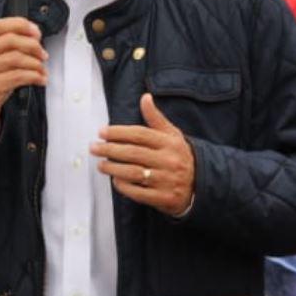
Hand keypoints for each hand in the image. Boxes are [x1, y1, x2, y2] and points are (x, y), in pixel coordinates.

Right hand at [0, 18, 46, 141]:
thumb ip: (4, 49)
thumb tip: (33, 39)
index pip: (0, 25)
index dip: (21, 25)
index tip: (37, 33)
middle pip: (11, 40)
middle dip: (33, 46)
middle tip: (43, 55)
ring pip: (17, 58)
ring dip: (36, 64)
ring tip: (42, 70)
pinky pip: (19, 77)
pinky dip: (35, 77)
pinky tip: (40, 80)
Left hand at [92, 95, 195, 216]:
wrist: (201, 184)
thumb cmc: (180, 156)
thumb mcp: (172, 135)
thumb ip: (156, 118)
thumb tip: (145, 97)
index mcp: (169, 143)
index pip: (140, 134)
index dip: (118, 132)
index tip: (102, 132)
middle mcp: (168, 160)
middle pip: (133, 153)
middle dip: (110, 149)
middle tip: (94, 147)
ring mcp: (166, 180)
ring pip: (133, 172)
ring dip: (113, 168)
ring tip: (100, 165)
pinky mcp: (163, 198)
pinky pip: (139, 192)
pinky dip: (124, 186)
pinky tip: (115, 180)